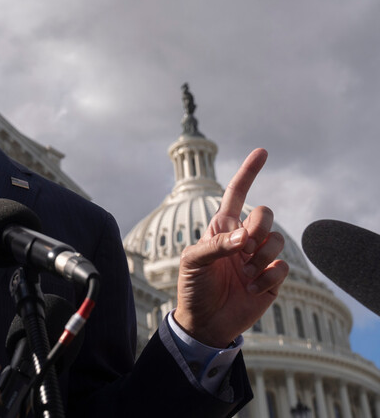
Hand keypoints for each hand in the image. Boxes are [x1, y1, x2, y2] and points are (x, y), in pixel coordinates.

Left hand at [173, 148, 288, 347]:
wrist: (204, 322)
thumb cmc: (193, 287)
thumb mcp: (192, 262)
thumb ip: (216, 246)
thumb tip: (244, 237)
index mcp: (221, 228)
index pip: (236, 194)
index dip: (248, 172)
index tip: (262, 151)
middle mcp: (243, 238)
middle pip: (264, 214)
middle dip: (258, 225)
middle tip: (243, 247)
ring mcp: (259, 258)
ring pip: (276, 240)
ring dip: (260, 257)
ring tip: (242, 274)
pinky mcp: (272, 278)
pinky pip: (283, 266)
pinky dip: (268, 277)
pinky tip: (252, 288)